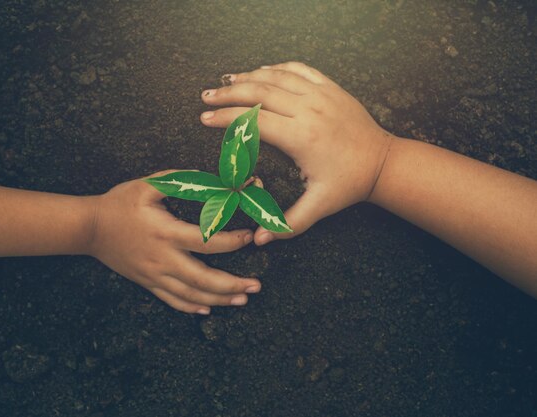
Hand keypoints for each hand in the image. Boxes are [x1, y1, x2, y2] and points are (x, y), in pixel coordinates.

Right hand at [86, 171, 260, 313]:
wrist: (88, 228)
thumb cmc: (118, 203)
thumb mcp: (147, 185)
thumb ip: (179, 181)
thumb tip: (208, 178)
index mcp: (166, 233)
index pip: (206, 242)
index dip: (231, 242)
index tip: (249, 238)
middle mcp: (162, 258)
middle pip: (203, 279)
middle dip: (232, 285)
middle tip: (255, 285)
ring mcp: (154, 274)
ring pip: (191, 295)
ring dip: (219, 299)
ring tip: (241, 299)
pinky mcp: (147, 282)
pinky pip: (172, 300)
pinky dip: (191, 307)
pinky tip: (207, 309)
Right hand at [201, 61, 392, 244]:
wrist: (383, 162)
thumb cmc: (349, 184)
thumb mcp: (319, 206)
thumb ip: (288, 224)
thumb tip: (259, 240)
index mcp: (302, 137)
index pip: (254, 121)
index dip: (226, 119)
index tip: (205, 119)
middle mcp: (309, 110)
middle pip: (259, 92)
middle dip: (228, 94)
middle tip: (206, 97)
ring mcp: (321, 95)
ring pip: (276, 76)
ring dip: (248, 77)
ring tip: (226, 82)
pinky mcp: (331, 88)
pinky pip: (299, 69)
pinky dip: (276, 68)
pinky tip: (261, 71)